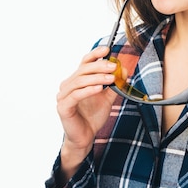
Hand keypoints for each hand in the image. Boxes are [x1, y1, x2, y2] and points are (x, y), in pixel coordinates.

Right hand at [56, 46, 118, 178]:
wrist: (86, 137)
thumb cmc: (93, 116)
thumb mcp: (108, 98)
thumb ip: (114, 84)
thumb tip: (124, 69)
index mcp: (77, 80)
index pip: (84, 62)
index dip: (95, 54)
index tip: (107, 49)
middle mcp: (68, 85)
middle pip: (83, 70)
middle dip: (100, 66)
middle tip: (114, 66)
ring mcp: (63, 96)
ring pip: (79, 81)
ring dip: (97, 78)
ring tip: (111, 78)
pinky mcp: (63, 107)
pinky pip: (76, 95)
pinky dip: (88, 90)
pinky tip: (99, 88)